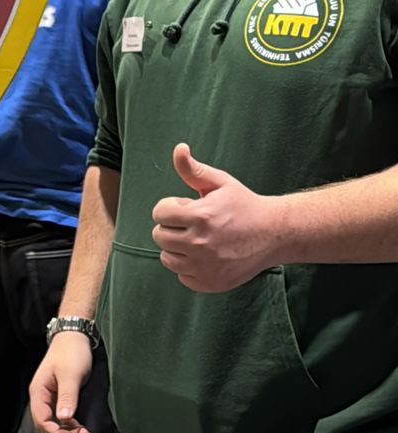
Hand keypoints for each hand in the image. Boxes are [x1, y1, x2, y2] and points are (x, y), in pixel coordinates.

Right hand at [29, 333, 94, 432]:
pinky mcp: (59, 397)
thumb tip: (64, 419)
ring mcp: (50, 398)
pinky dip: (70, 425)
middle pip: (46, 426)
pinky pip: (61, 417)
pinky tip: (80, 426)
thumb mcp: (71, 375)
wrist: (75, 336)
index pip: (42, 422)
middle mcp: (42, 397)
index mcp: (39, 392)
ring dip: (68, 432)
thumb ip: (67, 398)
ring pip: (54, 423)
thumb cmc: (71, 351)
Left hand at [151, 143, 279, 292]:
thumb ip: (194, 170)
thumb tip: (179, 149)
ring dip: (177, 248)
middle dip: (172, 227)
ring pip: (167, 258)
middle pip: (160, 236)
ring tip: (198, 239)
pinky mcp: (209, 283)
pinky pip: (181, 276)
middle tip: (192, 224)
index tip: (184, 207)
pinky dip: (189, 267)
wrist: (274, 234)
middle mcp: (199, 244)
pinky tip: (207, 256)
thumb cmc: (244, 206)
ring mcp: (204, 267)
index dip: (170, 207)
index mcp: (200, 216)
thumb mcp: (221, 183)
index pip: (159, 213)